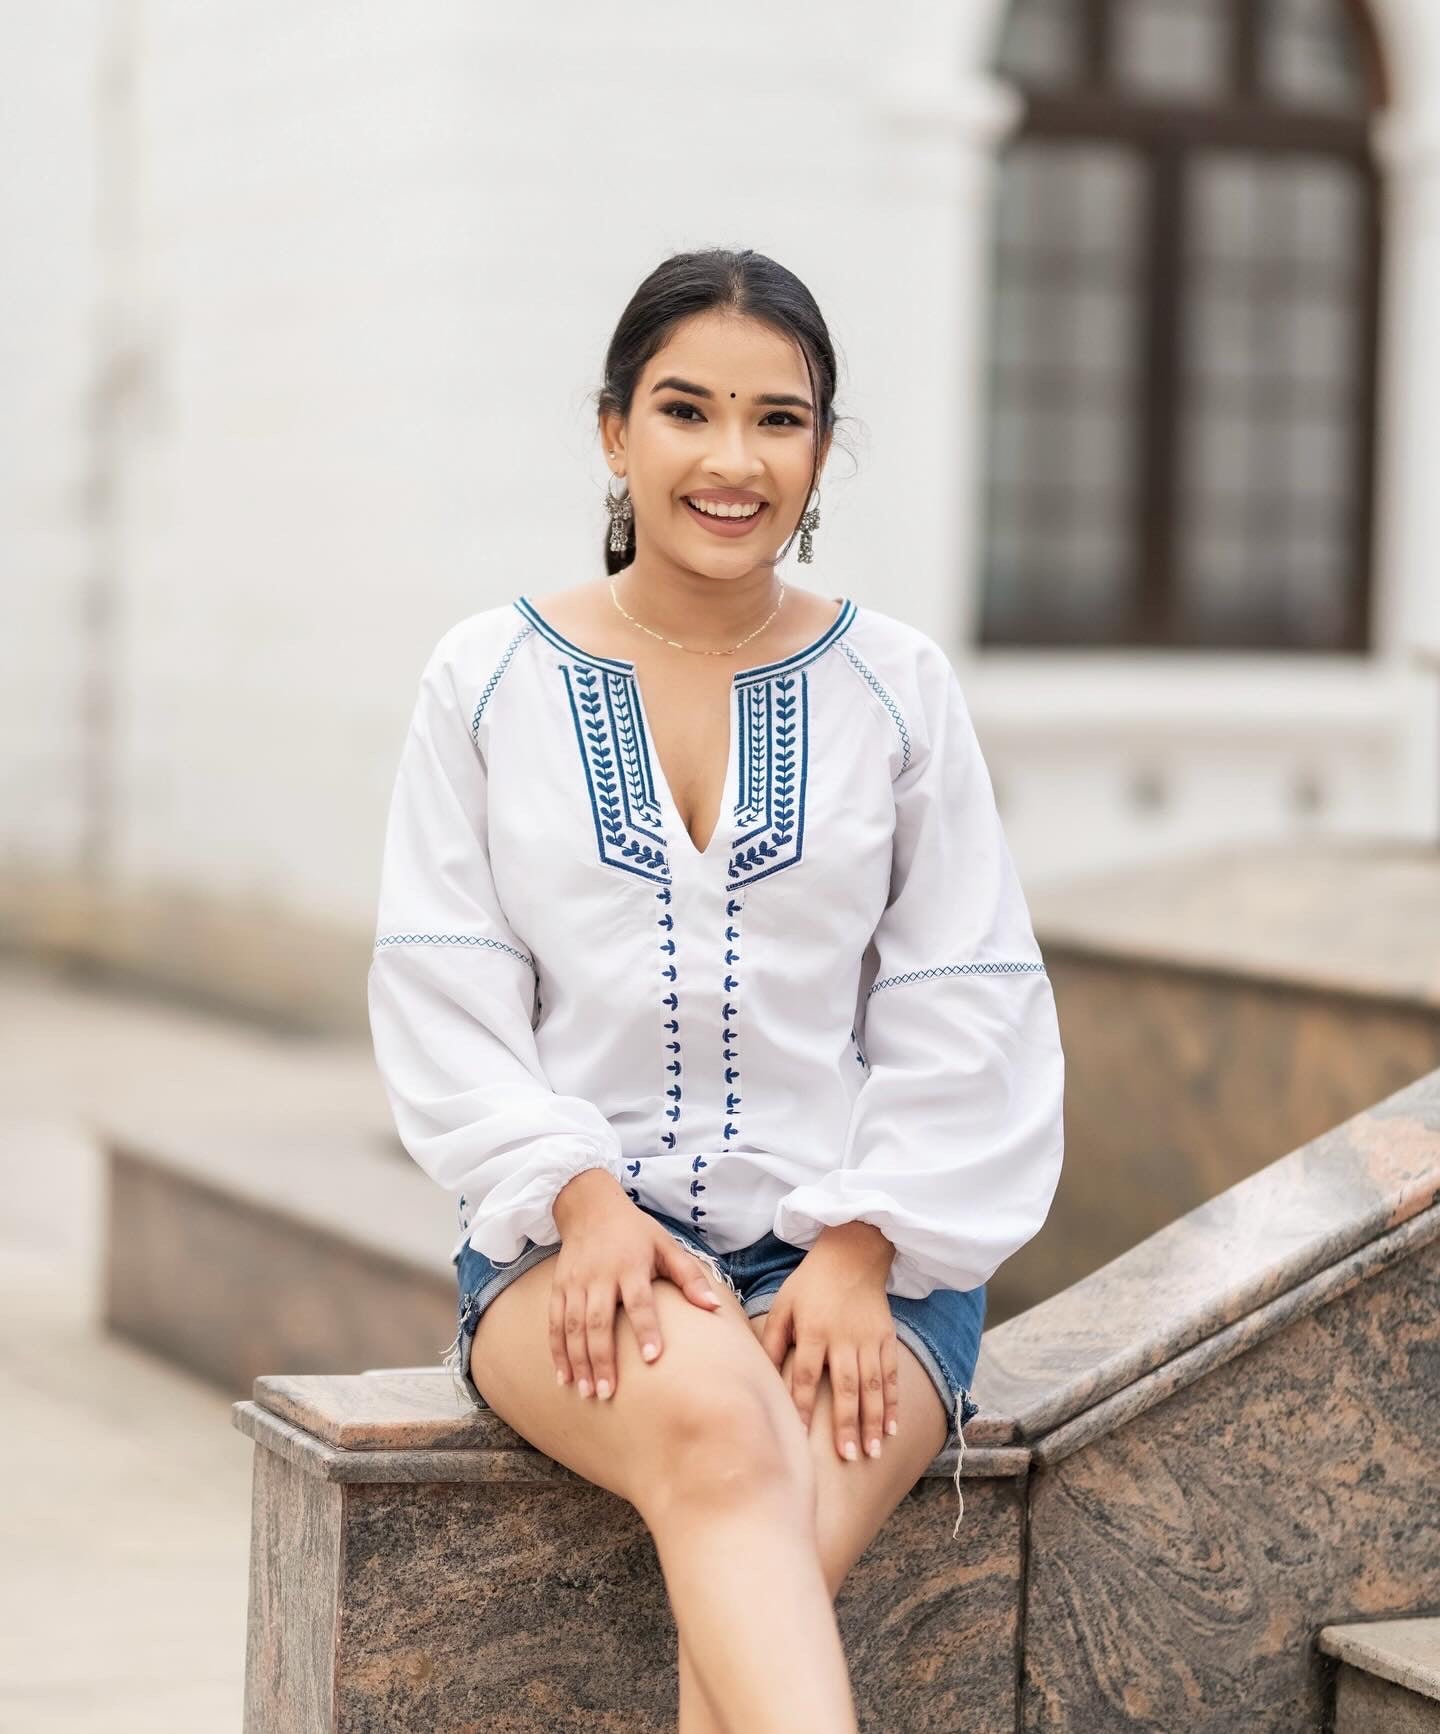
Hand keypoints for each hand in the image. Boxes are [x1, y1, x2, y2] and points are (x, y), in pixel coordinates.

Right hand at [549, 1169, 723, 1400]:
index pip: (639, 1300)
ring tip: (587, 1393)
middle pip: (598, 1322)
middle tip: (609, 1394)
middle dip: (602, 1359)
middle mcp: (599, 1275)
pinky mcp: (559, 1287)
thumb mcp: (667, 1245)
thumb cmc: (636, 1232)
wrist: (590, 1207)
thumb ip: (689, 1276)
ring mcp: (575, 1282)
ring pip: (573, 1327)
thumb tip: (713, 1307)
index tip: (652, 1358)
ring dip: (578, 1362)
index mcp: (630, 1265)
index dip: (646, 1328)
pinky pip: (554, 1323)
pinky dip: (557, 1351)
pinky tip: (563, 1377)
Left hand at [757, 1223, 898, 1462]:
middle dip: (847, 1424)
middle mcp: (843, 1337)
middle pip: (845, 1387)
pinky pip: (890, 1375)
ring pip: (872, 1386)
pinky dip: (892, 1402)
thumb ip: (773, 1339)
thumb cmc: (811, 1282)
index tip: (798, 1437)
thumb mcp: (783, 1304)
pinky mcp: (886, 1337)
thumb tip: (759, 1372)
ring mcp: (868, 1338)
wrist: (852, 1253)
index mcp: (813, 1330)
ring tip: (873, 1452)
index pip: (804, 1375)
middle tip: (849, 1457)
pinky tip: (893, 1428)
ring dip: (874, 1421)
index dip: (800, 1406)